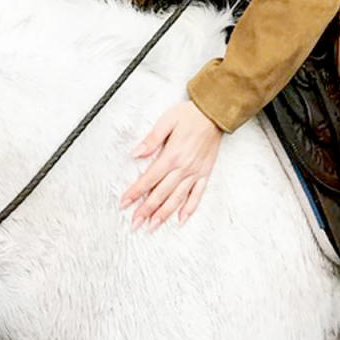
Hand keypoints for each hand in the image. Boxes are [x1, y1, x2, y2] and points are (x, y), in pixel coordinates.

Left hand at [120, 100, 222, 229]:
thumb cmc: (190, 115)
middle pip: (161, 193)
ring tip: (152, 226)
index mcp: (172, 155)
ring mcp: (195, 173)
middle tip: (135, 223)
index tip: (124, 203)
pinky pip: (197, 195)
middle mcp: (183, 168)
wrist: (214, 113)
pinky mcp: (205, 173)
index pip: (149, 178)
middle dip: (146, 210)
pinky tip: (181, 220)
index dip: (135, 192)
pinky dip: (189, 209)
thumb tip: (136, 153)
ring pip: (177, 199)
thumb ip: (151, 139)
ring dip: (164, 214)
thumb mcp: (167, 120)